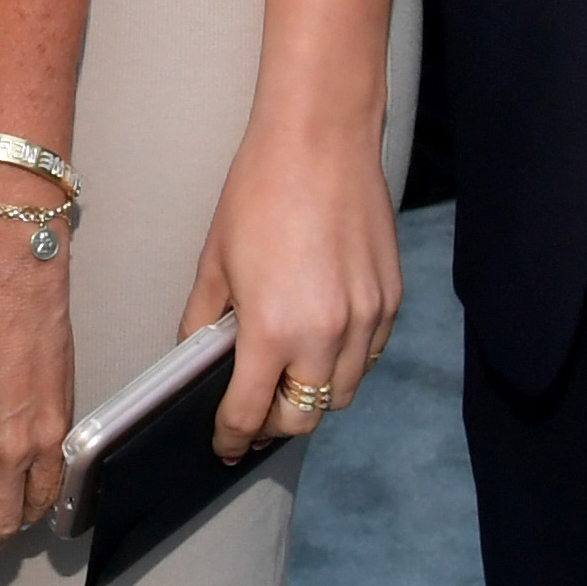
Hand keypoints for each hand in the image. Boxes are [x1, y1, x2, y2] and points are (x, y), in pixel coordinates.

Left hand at [187, 107, 400, 462]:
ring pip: (342, 392)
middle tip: (254, 413)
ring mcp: (366, 320)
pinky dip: (345, 361)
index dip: (232, 438)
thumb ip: (202, 321)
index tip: (225, 445)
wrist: (321, 140)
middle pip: (303, 418)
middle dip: (274, 423)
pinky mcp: (391, 301)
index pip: (250, 413)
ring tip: (288, 375)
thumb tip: (195, 360)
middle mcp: (326, 336)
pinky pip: (369, 355)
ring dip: (312, 395)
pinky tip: (322, 339)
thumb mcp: (215, 262)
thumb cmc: (260, 192)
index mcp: (273, 330)